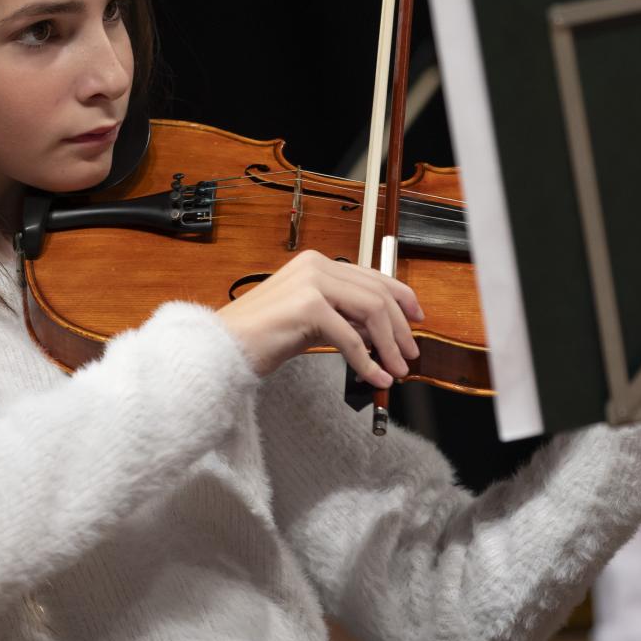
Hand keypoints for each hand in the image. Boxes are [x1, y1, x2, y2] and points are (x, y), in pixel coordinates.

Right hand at [214, 249, 423, 386]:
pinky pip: (351, 338)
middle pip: (377, 294)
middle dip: (401, 328)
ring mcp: (311, 283)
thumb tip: (381, 332)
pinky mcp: (307, 306)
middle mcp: (315, 266)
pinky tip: (375, 377)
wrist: (223, 347)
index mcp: (316, 264)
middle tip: (410, 354)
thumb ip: (343, 317)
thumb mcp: (311, 321)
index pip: (371, 276)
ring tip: (396, 370)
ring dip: (390, 345)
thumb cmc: (260, 337)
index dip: (402, 297)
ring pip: (371, 312)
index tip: (417, 318)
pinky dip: (368, 362)